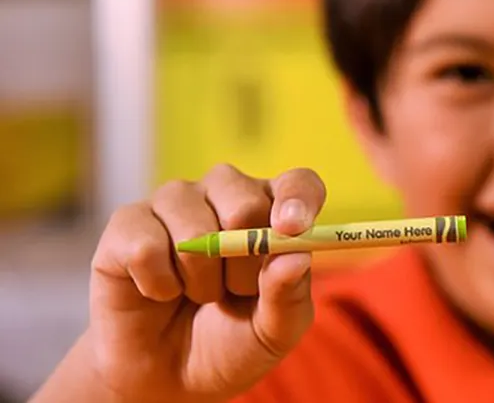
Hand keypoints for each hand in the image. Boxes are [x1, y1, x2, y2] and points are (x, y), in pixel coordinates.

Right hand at [84, 164, 324, 402]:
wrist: (168, 375)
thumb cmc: (232, 343)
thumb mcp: (273, 332)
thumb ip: (289, 296)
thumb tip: (295, 257)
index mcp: (274, 210)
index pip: (298, 184)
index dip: (298, 199)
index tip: (291, 227)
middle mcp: (226, 193)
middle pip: (245, 204)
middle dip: (243, 265)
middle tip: (234, 292)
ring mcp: (176, 201)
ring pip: (195, 231)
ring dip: (199, 281)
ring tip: (196, 294)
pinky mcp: (129, 222)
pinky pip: (146, 248)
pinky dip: (157, 285)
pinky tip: (159, 291)